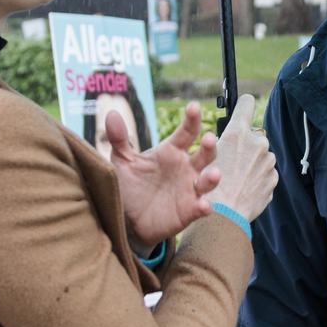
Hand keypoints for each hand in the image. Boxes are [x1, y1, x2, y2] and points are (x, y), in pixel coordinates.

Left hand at [108, 101, 220, 246]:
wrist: (127, 220)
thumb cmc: (130, 186)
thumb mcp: (123, 161)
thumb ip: (119, 138)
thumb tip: (112, 114)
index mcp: (171, 152)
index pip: (186, 132)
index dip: (192, 119)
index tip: (193, 107)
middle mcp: (185, 168)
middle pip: (204, 154)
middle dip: (209, 146)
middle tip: (208, 138)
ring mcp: (189, 189)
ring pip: (208, 180)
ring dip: (212, 177)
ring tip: (214, 174)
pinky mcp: (189, 211)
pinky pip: (200, 208)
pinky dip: (204, 207)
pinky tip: (203, 206)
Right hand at [204, 94, 276, 221]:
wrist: (224, 215)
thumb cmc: (210, 185)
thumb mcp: (209, 155)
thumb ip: (225, 140)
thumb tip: (233, 135)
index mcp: (238, 132)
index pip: (247, 103)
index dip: (244, 105)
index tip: (244, 107)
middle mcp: (257, 143)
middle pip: (254, 135)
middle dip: (246, 145)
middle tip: (231, 161)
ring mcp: (268, 161)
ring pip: (261, 156)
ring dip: (253, 163)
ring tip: (236, 178)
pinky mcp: (273, 178)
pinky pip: (266, 173)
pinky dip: (257, 178)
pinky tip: (244, 188)